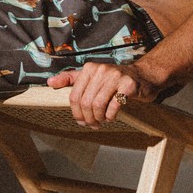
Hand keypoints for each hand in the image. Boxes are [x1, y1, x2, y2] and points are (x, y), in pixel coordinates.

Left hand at [47, 60, 163, 125]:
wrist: (143, 76)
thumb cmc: (115, 80)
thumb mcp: (92, 76)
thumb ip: (71, 79)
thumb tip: (50, 83)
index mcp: (89, 68)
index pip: (74, 96)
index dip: (76, 113)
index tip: (81, 121)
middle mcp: (101, 70)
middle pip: (85, 102)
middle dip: (87, 118)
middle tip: (93, 125)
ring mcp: (115, 76)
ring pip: (98, 105)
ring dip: (99, 118)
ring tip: (102, 121)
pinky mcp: (128, 85)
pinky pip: (113, 106)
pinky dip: (111, 116)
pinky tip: (112, 116)